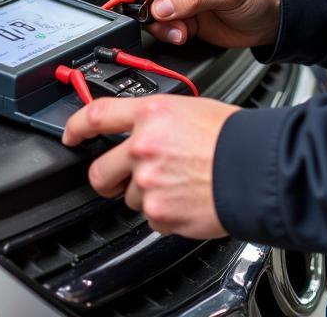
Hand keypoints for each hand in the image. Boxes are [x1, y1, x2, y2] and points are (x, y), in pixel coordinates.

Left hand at [62, 94, 238, 238]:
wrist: (256, 168)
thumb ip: (157, 120)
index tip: (70, 134)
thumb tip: (142, 130)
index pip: (96, 115)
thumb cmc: (232, 136)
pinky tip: (185, 197)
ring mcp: (149, 182)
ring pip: (129, 197)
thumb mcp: (189, 109)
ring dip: (147, 194)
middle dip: (107, 178)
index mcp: (151, 114)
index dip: (76, 126)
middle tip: (120, 178)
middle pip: (100, 171)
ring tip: (178, 183)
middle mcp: (143, 146)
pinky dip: (165, 213)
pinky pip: (151, 218)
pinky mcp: (159, 213)